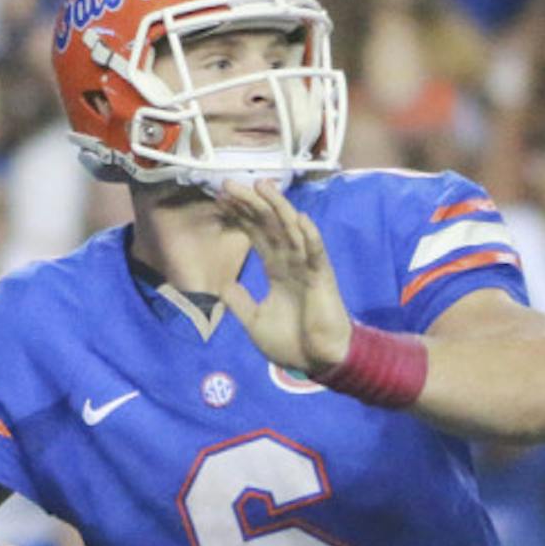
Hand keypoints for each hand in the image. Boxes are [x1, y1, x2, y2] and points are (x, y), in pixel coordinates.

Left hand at [216, 179, 352, 374]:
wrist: (318, 361)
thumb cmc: (293, 343)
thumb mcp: (255, 321)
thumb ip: (240, 302)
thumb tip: (223, 285)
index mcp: (277, 270)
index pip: (257, 236)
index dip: (241, 217)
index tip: (222, 199)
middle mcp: (292, 262)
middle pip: (269, 225)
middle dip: (250, 204)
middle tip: (229, 184)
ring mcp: (308, 267)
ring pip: (291, 230)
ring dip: (277, 207)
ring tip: (261, 185)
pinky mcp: (323, 279)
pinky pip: (316, 253)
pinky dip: (309, 236)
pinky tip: (300, 218)